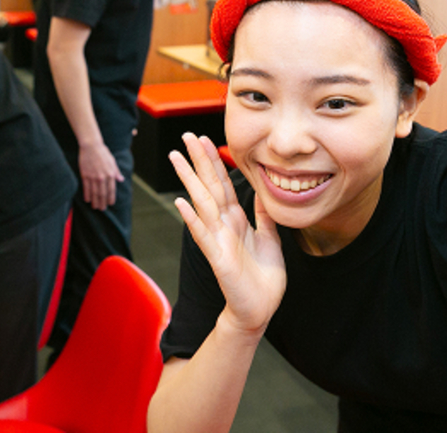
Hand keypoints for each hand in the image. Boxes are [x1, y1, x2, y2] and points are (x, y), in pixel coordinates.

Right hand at [78, 141, 124, 210]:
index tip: (110, 204)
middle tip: (102, 209)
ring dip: (95, 201)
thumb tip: (121, 180)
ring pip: (94, 193)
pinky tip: (87, 200)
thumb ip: (116, 172)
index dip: (111, 198)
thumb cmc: (103, 152)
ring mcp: (93, 177)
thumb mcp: (113, 161)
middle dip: (102, 203)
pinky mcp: (85, 175)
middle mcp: (102, 177)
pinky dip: (87, 195)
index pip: (111, 190)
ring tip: (95, 207)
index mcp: (111, 174)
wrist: (91, 146)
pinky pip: (86, 188)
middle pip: (102, 193)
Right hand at [170, 133, 285, 335]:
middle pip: (209, 186)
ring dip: (189, 180)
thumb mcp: (271, 240)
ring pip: (201, 203)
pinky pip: (203, 236)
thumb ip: (264, 217)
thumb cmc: (263, 278)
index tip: (204, 139)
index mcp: (236, 220)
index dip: (214, 161)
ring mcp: (218, 240)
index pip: (223, 184)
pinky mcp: (218, 258)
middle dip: (197, 160)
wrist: (259, 310)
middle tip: (185, 136)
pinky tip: (181, 203)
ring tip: (176, 158)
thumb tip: (264, 195)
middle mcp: (224, 225)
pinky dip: (192, 219)